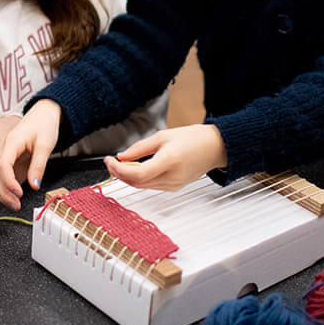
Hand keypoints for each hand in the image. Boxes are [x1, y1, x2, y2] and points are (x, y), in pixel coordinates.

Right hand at [0, 99, 60, 209]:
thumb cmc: (44, 125)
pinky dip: (0, 187)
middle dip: (3, 193)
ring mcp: (1, 152)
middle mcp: (2, 148)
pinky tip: (8, 195)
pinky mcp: (4, 157)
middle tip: (16, 206)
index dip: (8, 182)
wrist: (43, 113)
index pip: (2, 165)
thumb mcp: (46, 145)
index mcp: (11, 141)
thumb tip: (35, 186)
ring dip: (1, 193)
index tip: (19, 194)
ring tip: (14, 204)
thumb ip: (39, 165)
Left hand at [104, 124, 226, 190]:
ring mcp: (173, 185)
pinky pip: (151, 186)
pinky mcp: (174, 188)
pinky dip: (139, 179)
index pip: (137, 174)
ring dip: (128, 177)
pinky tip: (135, 169)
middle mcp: (171, 177)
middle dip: (119, 173)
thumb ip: (139, 148)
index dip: (119, 169)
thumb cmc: (192, 138)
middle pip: (137, 183)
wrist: (214, 148)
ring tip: (120, 164)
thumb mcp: (162, 136)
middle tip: (110, 162)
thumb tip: (121, 157)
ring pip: (142, 186)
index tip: (109, 160)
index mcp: (169, 161)